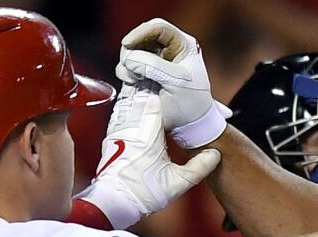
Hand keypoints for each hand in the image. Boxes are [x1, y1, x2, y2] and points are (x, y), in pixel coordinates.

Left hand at [76, 86, 220, 229]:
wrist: (114, 202)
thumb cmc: (145, 194)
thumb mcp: (178, 183)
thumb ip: (199, 167)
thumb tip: (215, 154)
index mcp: (149, 134)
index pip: (157, 100)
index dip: (167, 90)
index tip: (177, 84)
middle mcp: (132, 127)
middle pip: (142, 95)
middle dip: (153, 85)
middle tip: (164, 75)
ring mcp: (119, 130)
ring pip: (129, 100)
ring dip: (139, 91)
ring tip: (149, 81)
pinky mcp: (111, 136)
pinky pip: (119, 111)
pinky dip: (128, 103)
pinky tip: (134, 100)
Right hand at [115, 18, 230, 148]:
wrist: (190, 127)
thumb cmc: (191, 104)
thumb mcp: (176, 82)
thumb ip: (153, 67)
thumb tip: (129, 59)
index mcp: (182, 46)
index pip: (159, 28)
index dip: (141, 33)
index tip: (128, 44)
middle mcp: (167, 51)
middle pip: (142, 38)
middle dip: (132, 49)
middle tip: (130, 65)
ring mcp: (154, 63)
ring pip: (132, 52)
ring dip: (128, 63)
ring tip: (136, 79)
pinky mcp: (144, 76)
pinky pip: (128, 67)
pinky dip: (126, 73)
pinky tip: (134, 83)